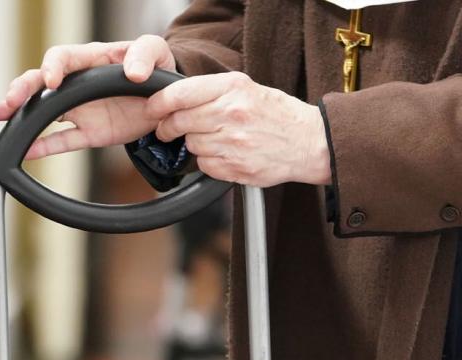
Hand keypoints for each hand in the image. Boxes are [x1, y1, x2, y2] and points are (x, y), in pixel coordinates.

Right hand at [0, 35, 174, 159]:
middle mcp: (79, 83)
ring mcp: (81, 108)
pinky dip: (45, 147)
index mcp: (91, 59)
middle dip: (23, 88)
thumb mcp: (156, 51)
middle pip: (42, 82)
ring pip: (44, 110)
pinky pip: (63, 141)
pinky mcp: (90, 132)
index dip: (53, 66)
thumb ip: (145, 53)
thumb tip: (133, 72)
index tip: (51, 81)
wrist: (167, 99)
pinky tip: (27, 151)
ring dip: (22, 115)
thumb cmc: (156, 67)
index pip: (63, 57)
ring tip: (1, 117)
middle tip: (11, 100)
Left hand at [146, 72, 329, 186]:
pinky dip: (208, 162)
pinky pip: (205, 165)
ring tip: (215, 139)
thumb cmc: (277, 114)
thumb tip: (175, 98)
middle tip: (168, 129)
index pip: (180, 94)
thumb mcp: (247, 88)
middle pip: (180, 122)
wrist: (309, 143)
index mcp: (233, 89)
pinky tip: (225, 154)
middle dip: (168, 127)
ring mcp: (234, 143)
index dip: (158, 103)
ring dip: (194, 144)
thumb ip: (212, 91)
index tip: (152, 109)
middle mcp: (231, 114)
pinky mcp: (236, 168)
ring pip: (191, 145)